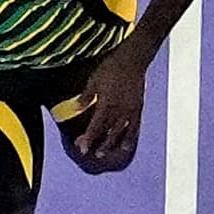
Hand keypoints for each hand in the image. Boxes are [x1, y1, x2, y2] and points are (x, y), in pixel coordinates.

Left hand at [66, 50, 150, 172]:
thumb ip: (86, 96)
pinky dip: (130, 137)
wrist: (132, 59)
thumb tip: (76, 107)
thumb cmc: (111, 67)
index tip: (82, 148)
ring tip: (106, 154)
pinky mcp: (138, 107)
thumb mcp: (94, 80)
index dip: (89, 138)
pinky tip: (126, 146)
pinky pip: (134, 126)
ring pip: (121, 132)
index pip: (95, 126)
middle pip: (108, 132)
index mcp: (106, 104)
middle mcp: (119, 110)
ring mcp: (130, 110)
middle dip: (100, 144)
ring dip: (113, 144)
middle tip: (93, 155)